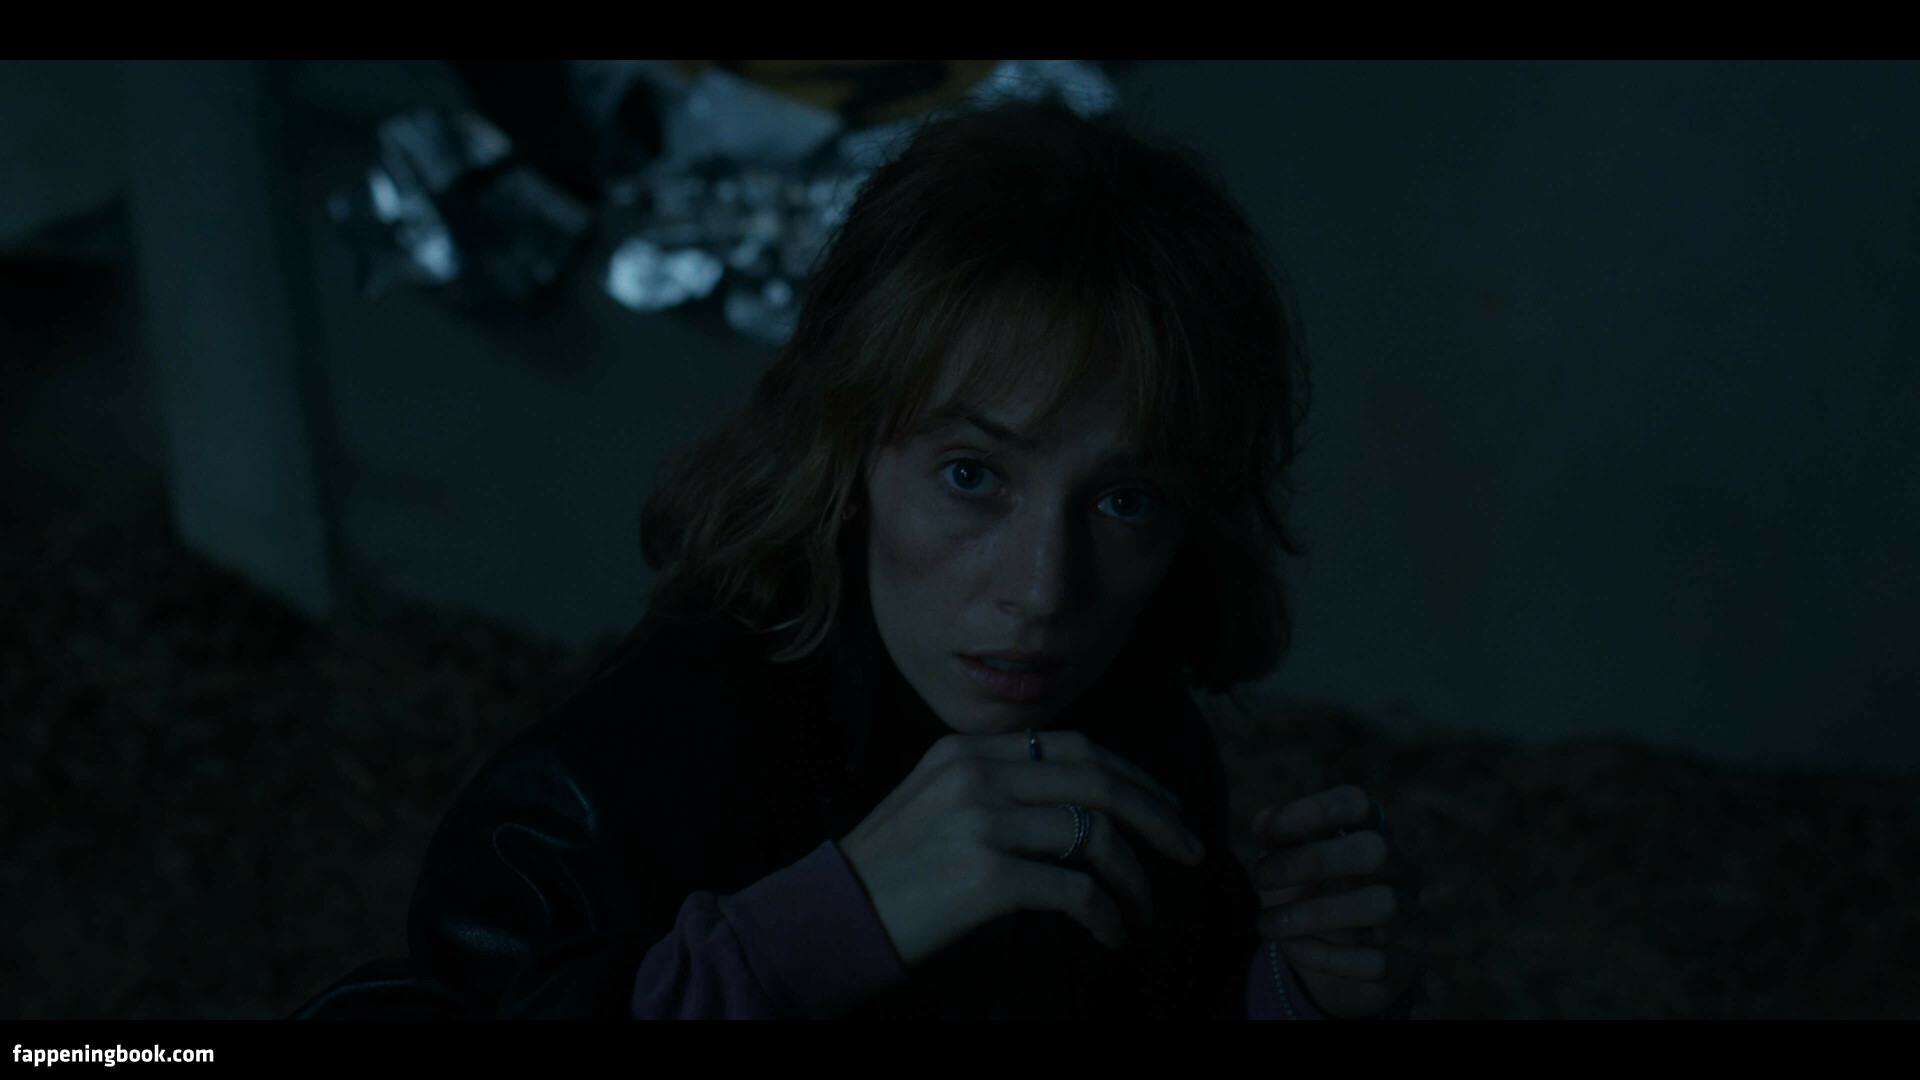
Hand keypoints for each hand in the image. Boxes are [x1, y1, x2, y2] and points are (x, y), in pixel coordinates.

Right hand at [837, 730, 1205, 969]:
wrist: (827, 917)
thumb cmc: (887, 874)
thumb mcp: (934, 804)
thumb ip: (994, 789)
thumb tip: (1076, 808)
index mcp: (966, 752)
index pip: (1072, 747)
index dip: (1130, 774)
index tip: (1165, 805)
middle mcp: (976, 775)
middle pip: (1097, 781)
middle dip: (1157, 815)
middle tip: (1190, 849)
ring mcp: (980, 822)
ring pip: (1095, 836)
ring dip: (1134, 877)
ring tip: (1144, 907)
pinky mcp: (985, 876)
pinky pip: (1076, 890)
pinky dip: (1107, 913)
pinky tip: (1113, 933)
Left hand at [1251, 785, 1427, 1018]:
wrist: (1328, 971)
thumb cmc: (1306, 902)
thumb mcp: (1283, 870)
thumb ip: (1275, 841)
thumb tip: (1264, 819)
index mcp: (1371, 834)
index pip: (1359, 805)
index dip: (1317, 811)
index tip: (1272, 831)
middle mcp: (1401, 870)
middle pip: (1377, 850)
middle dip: (1314, 861)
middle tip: (1261, 877)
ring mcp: (1412, 915)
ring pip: (1383, 905)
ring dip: (1315, 914)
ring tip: (1267, 924)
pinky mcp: (1411, 962)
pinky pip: (1378, 961)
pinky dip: (1328, 956)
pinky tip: (1292, 949)